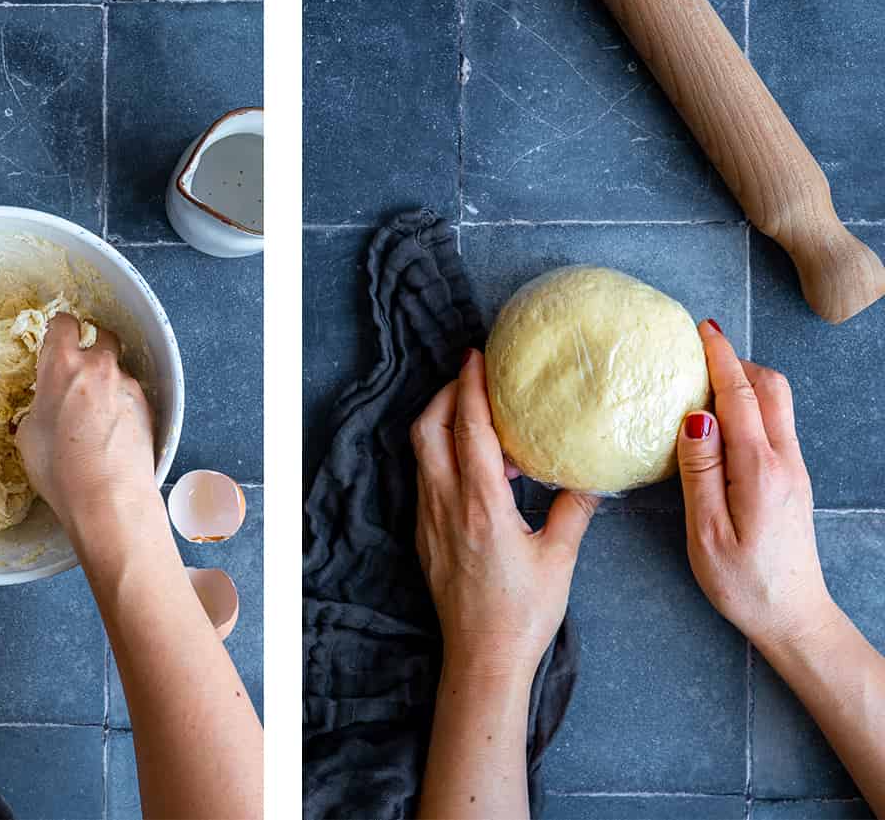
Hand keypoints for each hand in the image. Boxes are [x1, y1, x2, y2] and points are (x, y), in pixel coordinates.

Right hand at [16, 315, 162, 573]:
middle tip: (80, 370)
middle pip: (100, 336)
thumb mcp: (29, 438)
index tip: (57, 336)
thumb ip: (37, 409)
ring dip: (107, 382)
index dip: (59, 329)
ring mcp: (126, 384)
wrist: (109, 497)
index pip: (63, 324)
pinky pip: (130, 394)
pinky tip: (113, 431)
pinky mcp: (147, 405)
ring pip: (117, 369)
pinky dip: (122, 405)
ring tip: (96, 414)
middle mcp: (97, 366)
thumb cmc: (60, 469)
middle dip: (92, 346)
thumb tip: (43, 408)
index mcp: (62, 366)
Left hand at [411, 349, 596, 678]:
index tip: (475, 356)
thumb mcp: (559, 559)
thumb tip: (598, 478)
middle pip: (428, 428)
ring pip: (422, 452)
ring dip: (441, 423)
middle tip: (471, 376)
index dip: (469, 386)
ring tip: (476, 416)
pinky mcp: (424, 536)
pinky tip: (472, 465)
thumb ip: (575, 511)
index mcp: (481, 504)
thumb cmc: (523, 614)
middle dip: (445, 394)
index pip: (468, 428)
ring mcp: (429, 519)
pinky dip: (441, 455)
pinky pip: (425, 478)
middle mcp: (446, 504)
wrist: (482, 662)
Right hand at [677, 322, 835, 658]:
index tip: (702, 328)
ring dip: (744, 383)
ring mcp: (794, 469)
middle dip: (735, 361)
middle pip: (770, 387)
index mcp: (760, 469)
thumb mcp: (706, 531)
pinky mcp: (793, 480)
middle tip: (697, 355)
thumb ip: (699, 469)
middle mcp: (784, 460)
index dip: (720, 356)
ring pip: (776, 403)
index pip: (741, 395)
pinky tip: (721, 422)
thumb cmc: (743, 583)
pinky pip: (774, 424)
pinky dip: (750, 406)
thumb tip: (695, 416)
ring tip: (703, 386)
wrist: (794, 618)